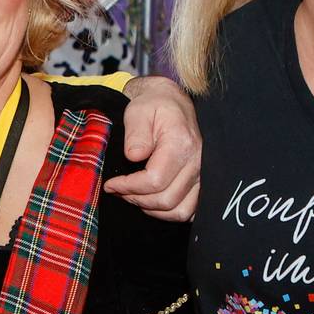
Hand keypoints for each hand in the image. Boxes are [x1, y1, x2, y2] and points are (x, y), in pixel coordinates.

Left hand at [104, 74, 200, 220]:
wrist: (173, 101)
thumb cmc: (154, 105)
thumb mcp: (138, 111)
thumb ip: (135, 134)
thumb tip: (133, 157)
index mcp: (181, 143)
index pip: (155, 180)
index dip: (129, 187)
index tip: (111, 184)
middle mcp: (197, 161)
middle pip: (166, 199)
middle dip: (137, 199)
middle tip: (119, 191)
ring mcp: (202, 174)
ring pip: (179, 210)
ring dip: (152, 210)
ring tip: (134, 197)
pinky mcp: (203, 182)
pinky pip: (190, 210)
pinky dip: (170, 212)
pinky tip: (153, 202)